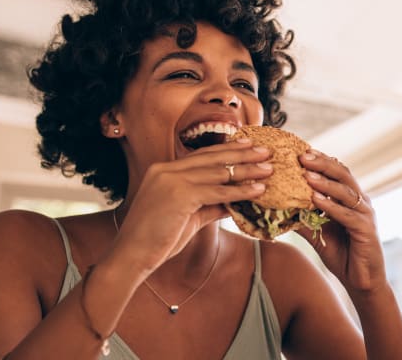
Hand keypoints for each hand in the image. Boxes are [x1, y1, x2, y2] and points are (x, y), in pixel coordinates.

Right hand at [111, 140, 272, 272]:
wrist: (132, 256)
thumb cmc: (157, 239)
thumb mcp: (188, 216)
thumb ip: (210, 205)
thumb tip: (234, 202)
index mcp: (163, 170)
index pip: (201, 155)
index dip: (227, 150)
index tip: (248, 145)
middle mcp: (166, 170)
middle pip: (212, 158)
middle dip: (242, 153)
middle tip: (266, 151)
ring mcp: (171, 180)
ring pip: (218, 172)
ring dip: (247, 170)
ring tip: (269, 169)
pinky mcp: (179, 195)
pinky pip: (218, 191)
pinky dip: (240, 191)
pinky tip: (258, 190)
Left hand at [297, 150, 385, 293]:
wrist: (361, 281)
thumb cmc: (342, 254)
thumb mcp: (318, 233)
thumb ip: (304, 218)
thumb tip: (279, 207)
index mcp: (351, 199)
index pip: (337, 172)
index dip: (321, 160)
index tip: (300, 151)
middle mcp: (361, 202)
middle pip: (343, 174)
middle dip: (322, 164)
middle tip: (302, 155)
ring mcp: (365, 214)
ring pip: (345, 192)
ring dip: (325, 182)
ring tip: (307, 174)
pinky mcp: (366, 230)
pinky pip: (347, 214)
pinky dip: (331, 206)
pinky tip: (315, 199)